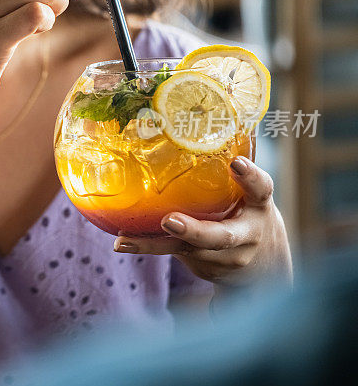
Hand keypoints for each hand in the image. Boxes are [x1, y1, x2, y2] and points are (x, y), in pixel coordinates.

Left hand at [113, 156, 292, 287]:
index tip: (236, 163)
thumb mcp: (249, 193)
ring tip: (125, 240)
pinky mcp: (202, 266)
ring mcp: (223, 257)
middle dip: (194, 231)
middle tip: (170, 221)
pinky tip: (122, 243)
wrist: (262, 268)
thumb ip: (229, 169)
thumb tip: (194, 117)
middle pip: (221, 236)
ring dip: (154, 245)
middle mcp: (245, 236)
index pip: (261, 189)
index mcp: (259, 206)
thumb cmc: (247, 213)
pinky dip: (147, 247)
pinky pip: (173, 254)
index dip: (250, 177)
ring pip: (188, 250)